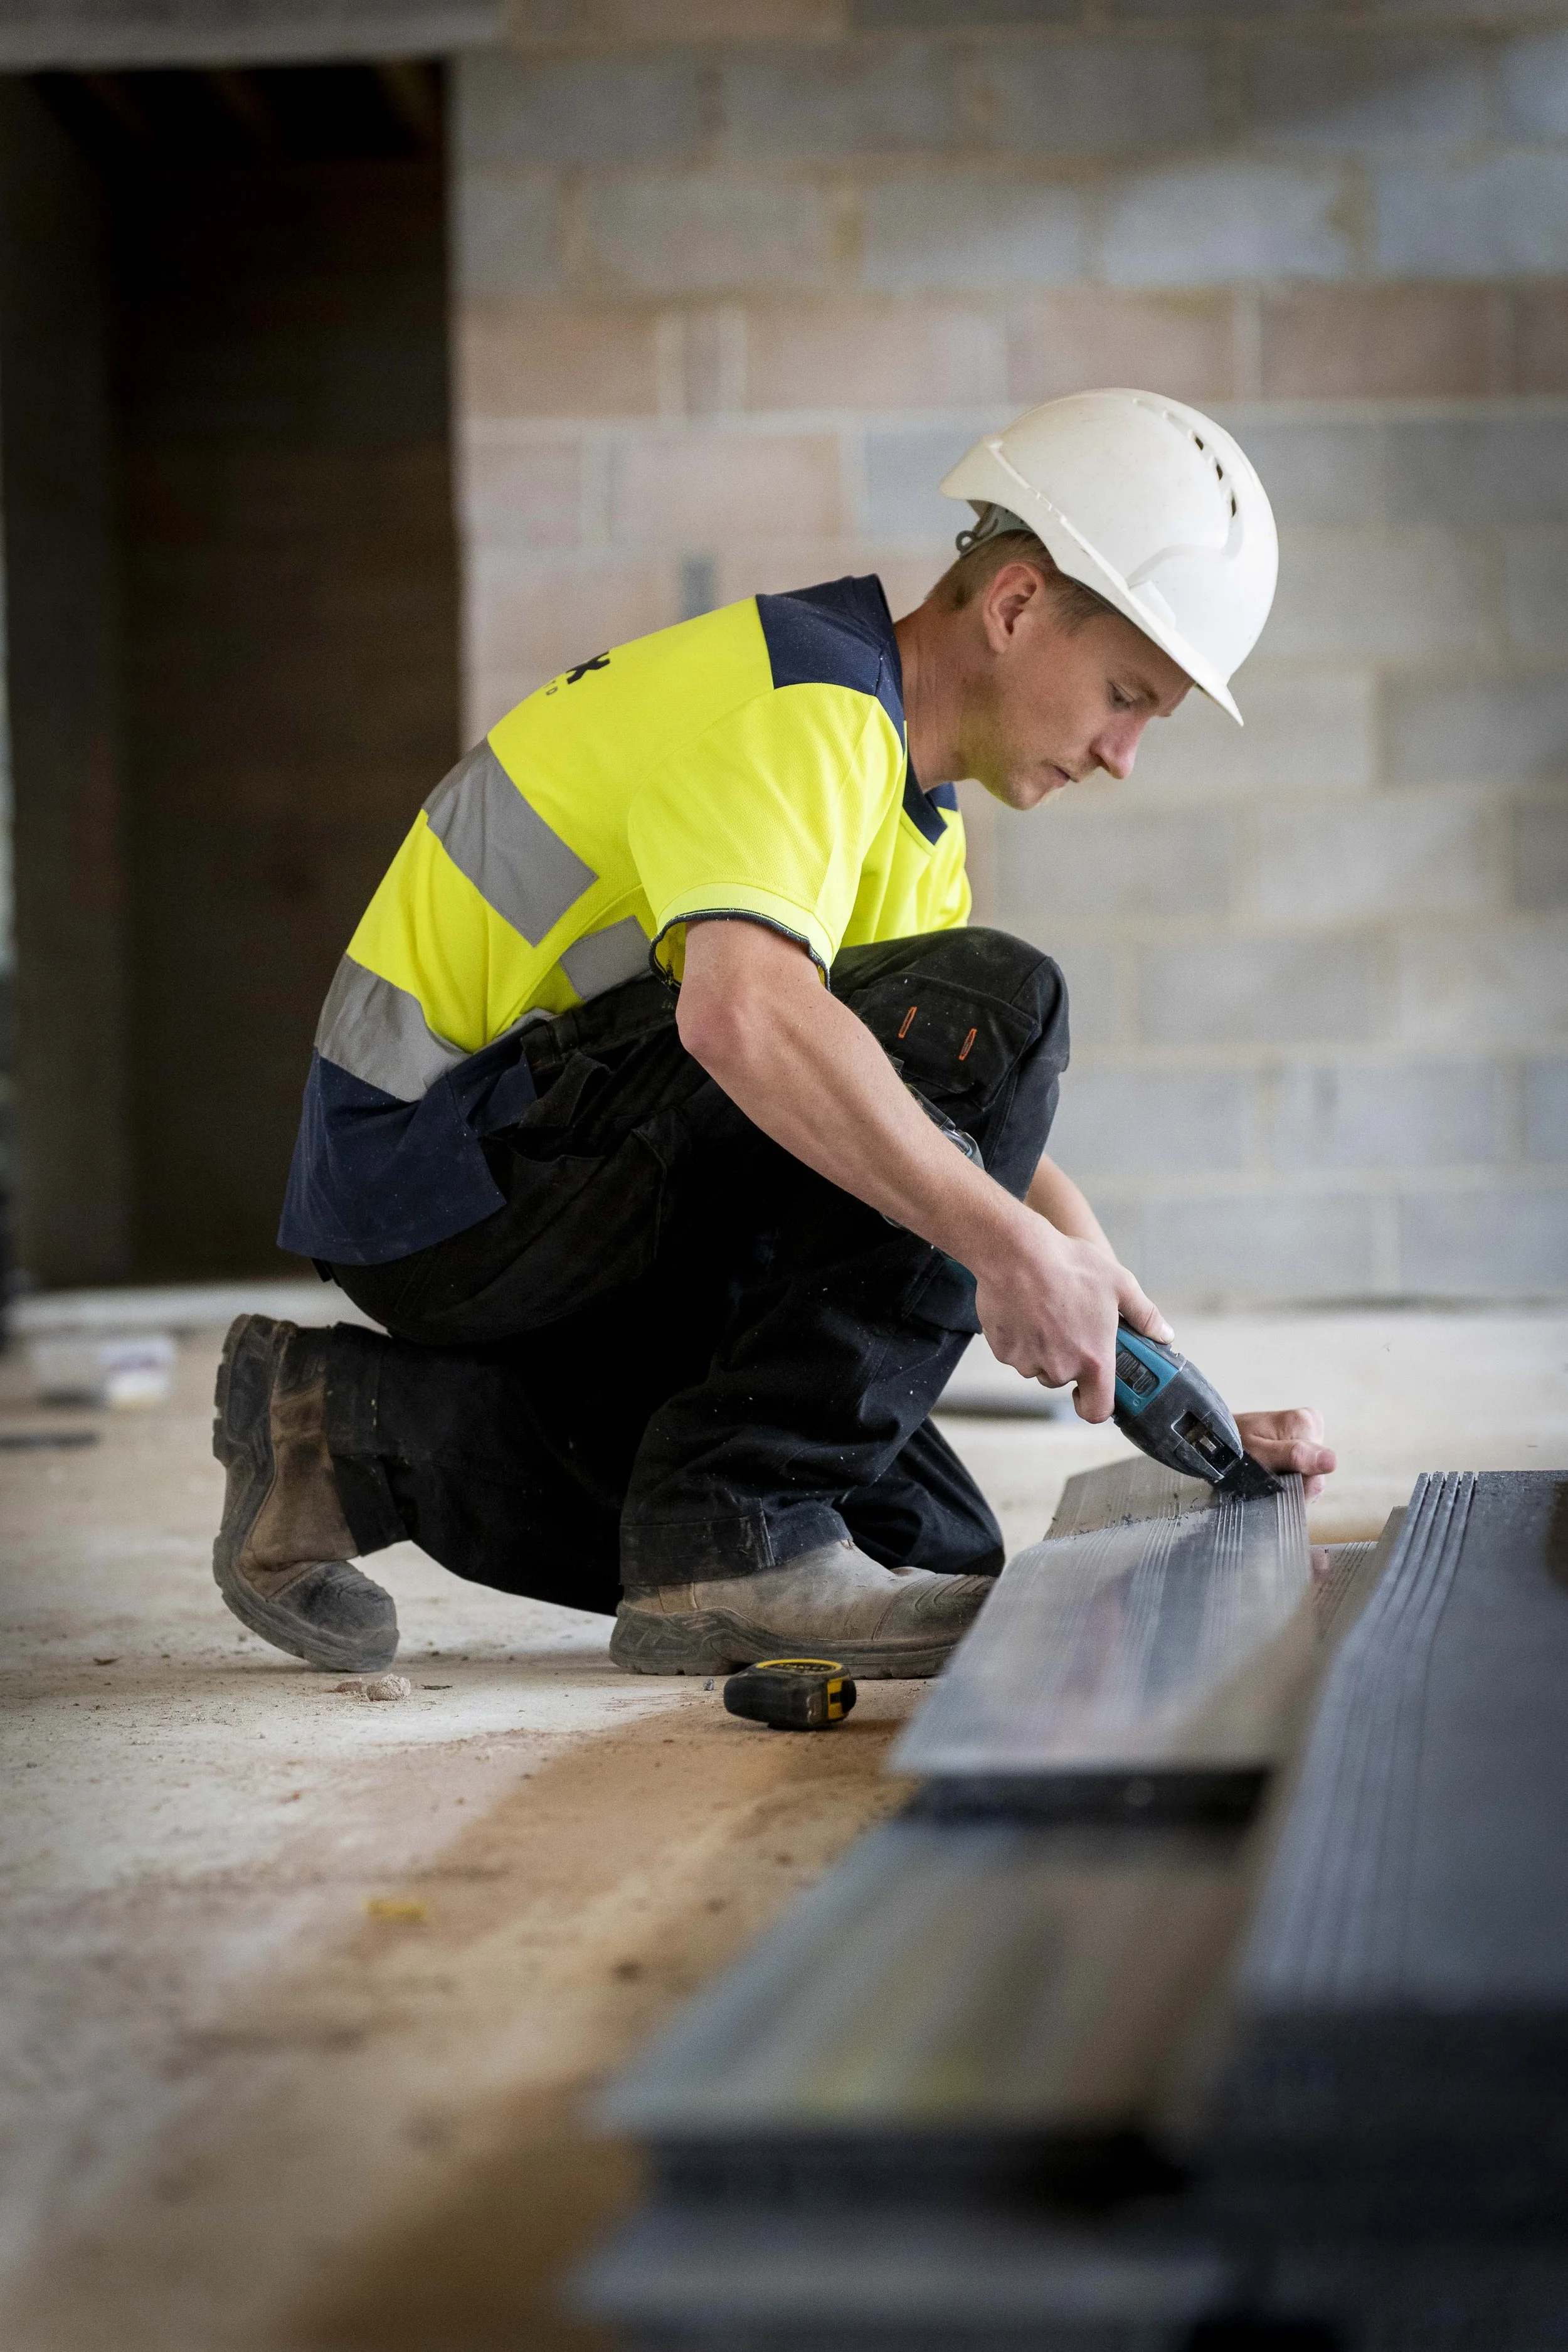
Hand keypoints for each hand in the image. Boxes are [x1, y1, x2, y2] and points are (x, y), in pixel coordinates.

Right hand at [975, 1224, 1170, 1423]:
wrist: (1017, 1252)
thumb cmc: (1069, 1265)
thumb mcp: (1120, 1284)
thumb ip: (1145, 1316)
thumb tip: (1164, 1334)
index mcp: (1093, 1359)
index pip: (1096, 1409)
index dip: (1094, 1405)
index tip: (1092, 1390)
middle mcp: (1060, 1367)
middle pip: (1064, 1378)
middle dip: (1067, 1358)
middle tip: (1070, 1326)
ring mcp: (1028, 1361)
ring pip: (1038, 1364)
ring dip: (1043, 1347)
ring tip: (1046, 1311)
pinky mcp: (1003, 1350)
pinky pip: (1015, 1352)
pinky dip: (1020, 1337)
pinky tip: (1025, 1309)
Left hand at [1236, 1407, 1335, 1501]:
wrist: (1215, 1436)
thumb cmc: (1233, 1446)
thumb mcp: (1259, 1454)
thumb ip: (1294, 1456)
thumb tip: (1331, 1461)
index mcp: (1305, 1422)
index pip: (1317, 1475)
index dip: (1295, 1487)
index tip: (1270, 1482)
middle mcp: (1311, 1423)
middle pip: (1315, 1475)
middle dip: (1292, 1483)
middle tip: (1264, 1477)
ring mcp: (1308, 1432)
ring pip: (1311, 1475)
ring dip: (1289, 1481)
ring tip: (1264, 1472)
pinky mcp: (1302, 1440)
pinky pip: (1306, 1470)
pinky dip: (1288, 1477)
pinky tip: (1272, 1471)